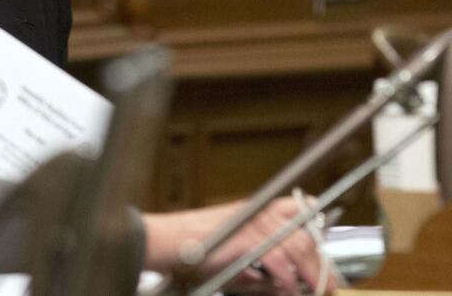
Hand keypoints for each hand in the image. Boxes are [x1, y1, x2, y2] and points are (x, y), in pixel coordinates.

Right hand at [142, 197, 337, 294]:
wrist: (165, 241)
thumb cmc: (192, 248)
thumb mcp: (233, 256)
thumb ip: (261, 268)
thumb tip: (287, 285)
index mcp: (255, 211)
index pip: (299, 207)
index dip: (317, 226)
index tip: (325, 247)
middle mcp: (258, 213)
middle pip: (305, 234)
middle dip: (321, 263)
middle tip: (329, 284)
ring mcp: (252, 223)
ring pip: (298, 246)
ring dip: (310, 274)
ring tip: (314, 292)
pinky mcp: (245, 238)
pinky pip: (278, 260)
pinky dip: (286, 280)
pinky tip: (285, 291)